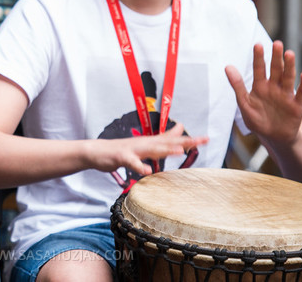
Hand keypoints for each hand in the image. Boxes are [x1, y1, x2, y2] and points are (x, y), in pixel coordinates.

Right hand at [91, 123, 208, 175]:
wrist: (95, 151)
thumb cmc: (121, 150)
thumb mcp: (143, 145)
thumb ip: (160, 140)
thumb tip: (178, 129)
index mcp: (149, 142)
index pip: (172, 139)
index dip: (189, 139)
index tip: (206, 139)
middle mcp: (144, 143)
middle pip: (167, 142)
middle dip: (185, 142)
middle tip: (202, 140)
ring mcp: (133, 149)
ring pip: (152, 149)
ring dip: (166, 150)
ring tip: (180, 150)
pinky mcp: (122, 157)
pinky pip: (132, 163)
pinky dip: (140, 167)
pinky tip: (148, 171)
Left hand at [225, 41, 301, 144]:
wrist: (273, 138)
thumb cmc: (257, 120)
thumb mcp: (244, 103)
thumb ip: (237, 85)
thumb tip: (227, 66)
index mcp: (260, 87)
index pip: (259, 69)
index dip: (258, 57)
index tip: (258, 45)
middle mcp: (274, 87)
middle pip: (276, 69)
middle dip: (276, 57)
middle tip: (277, 44)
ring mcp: (286, 95)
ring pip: (288, 77)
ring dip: (289, 66)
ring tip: (289, 53)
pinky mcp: (297, 105)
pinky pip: (301, 93)